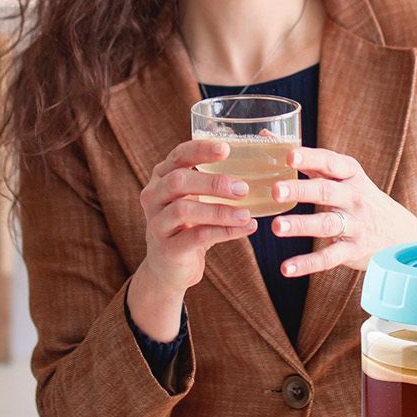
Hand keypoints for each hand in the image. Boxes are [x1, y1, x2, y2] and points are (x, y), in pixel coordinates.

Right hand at [137, 138, 257, 296]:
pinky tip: (246, 229)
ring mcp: (157, 223)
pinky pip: (196, 237)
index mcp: (162, 177)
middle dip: (213, 183)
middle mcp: (154, 196)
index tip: (227, 149)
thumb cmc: (190, 223)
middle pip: (178, 181)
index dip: (201, 150)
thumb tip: (262, 150)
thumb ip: (217, 178)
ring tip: (247, 214)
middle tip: (243, 189)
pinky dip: (224, 232)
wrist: (170, 267)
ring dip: (220, 211)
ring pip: (184, 210)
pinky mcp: (167, 248)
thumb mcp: (197, 197)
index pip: (179, 155)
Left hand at [268, 147, 416, 276]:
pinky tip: (286, 268)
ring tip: (277, 227)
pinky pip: (329, 257)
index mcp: (350, 175)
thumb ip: (307, 161)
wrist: (400, 235)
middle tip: (276, 191)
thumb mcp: (343, 177)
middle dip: (301, 190)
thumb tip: (265, 136)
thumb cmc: (359, 199)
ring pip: (326, 224)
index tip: (290, 155)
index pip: (330, 162)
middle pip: (326, 191)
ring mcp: (355, 225)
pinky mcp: (353, 250)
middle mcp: (354, 198)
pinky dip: (307, 264)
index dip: (310, 158)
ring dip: (301, 225)